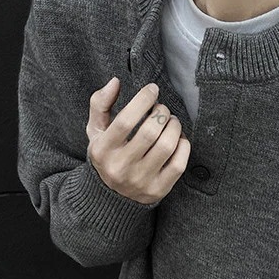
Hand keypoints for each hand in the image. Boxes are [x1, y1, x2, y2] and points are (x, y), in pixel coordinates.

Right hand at [86, 77, 190, 204]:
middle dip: (161, 112)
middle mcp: (121, 168)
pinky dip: (183, 145)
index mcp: (103, 150)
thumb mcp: (95, 131)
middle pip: (149, 132)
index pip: (126, 120)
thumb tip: (116, 82)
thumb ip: (100, 104)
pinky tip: (178, 139)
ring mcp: (141, 181)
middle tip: (162, 109)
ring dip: (174, 126)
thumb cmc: (107, 155)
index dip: (143, 100)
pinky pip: (179, 164)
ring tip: (171, 121)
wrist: (111, 197)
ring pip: (166, 146)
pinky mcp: (158, 190)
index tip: (152, 90)